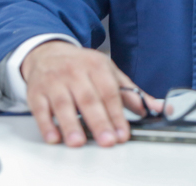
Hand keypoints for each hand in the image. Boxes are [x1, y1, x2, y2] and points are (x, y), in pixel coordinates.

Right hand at [20, 40, 163, 147]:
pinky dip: (47, 124)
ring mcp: (54, 82)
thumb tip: (158, 108)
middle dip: (99, 121)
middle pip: (88, 99)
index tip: (122, 134)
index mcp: (96, 66)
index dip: (117, 114)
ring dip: (71, 124)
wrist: (48, 53)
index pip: (109, 92)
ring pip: (63, 104)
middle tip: (107, 141)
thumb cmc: (82, 66)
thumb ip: (132, 93)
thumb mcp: (110, 73)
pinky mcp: (36, 92)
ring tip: (79, 142)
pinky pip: (40, 109)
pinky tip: (54, 137)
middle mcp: (75, 72)